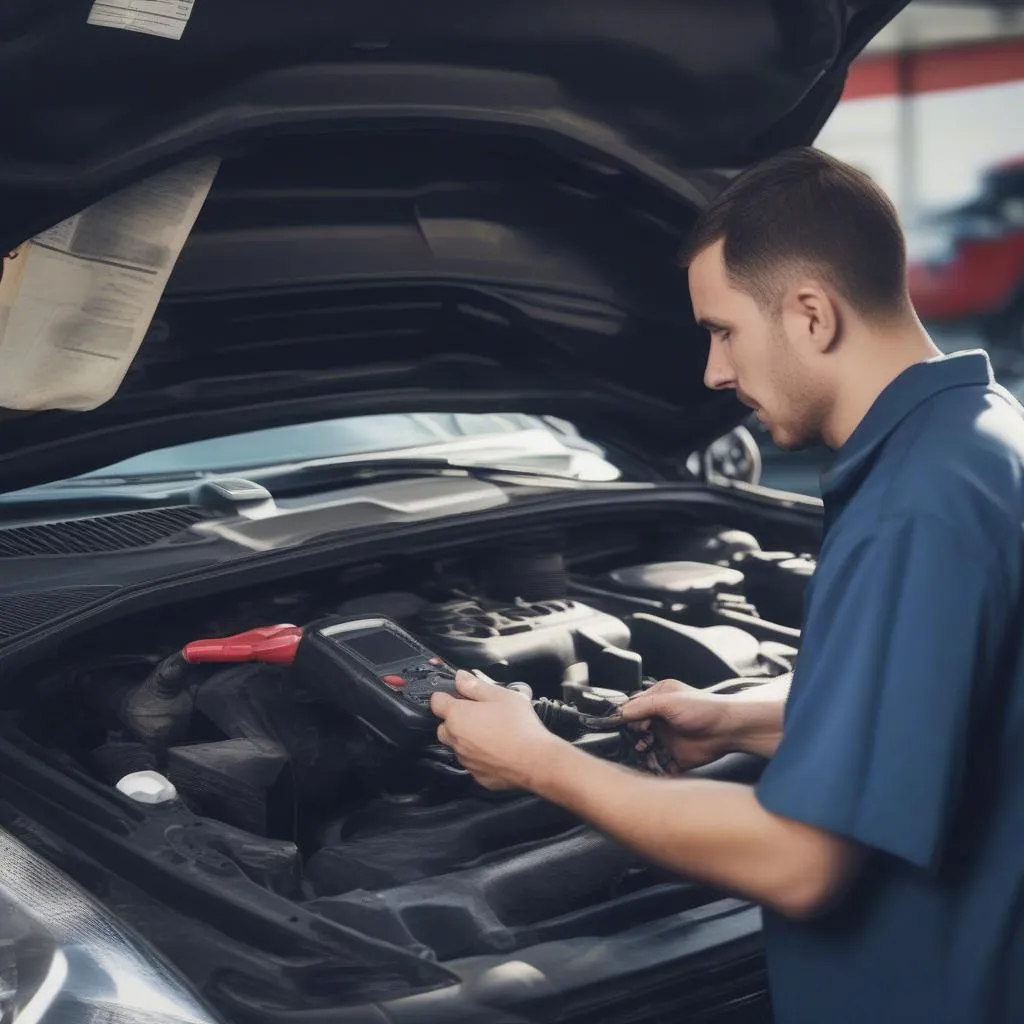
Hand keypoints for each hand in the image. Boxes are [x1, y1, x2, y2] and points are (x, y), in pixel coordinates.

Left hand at [430, 671, 561, 790]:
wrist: (534, 760)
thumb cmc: (518, 725)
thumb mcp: (500, 695)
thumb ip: (475, 685)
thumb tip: (460, 677)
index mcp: (458, 716)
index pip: (436, 701)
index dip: (447, 695)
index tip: (460, 695)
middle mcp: (456, 739)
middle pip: (444, 726)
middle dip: (455, 719)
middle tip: (477, 714)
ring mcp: (465, 760)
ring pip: (458, 745)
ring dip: (467, 738)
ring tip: (491, 732)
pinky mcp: (477, 776)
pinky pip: (472, 762)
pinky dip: (479, 756)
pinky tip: (497, 750)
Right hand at [616, 679, 732, 772]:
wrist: (730, 729)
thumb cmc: (704, 708)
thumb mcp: (669, 701)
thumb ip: (642, 706)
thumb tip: (619, 713)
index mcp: (657, 699)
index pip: (632, 708)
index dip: (626, 718)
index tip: (624, 725)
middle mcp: (659, 719)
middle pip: (635, 731)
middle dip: (633, 737)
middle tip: (640, 738)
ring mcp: (666, 738)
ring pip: (644, 749)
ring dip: (641, 753)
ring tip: (646, 750)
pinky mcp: (674, 757)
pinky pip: (658, 765)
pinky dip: (653, 768)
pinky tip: (653, 766)